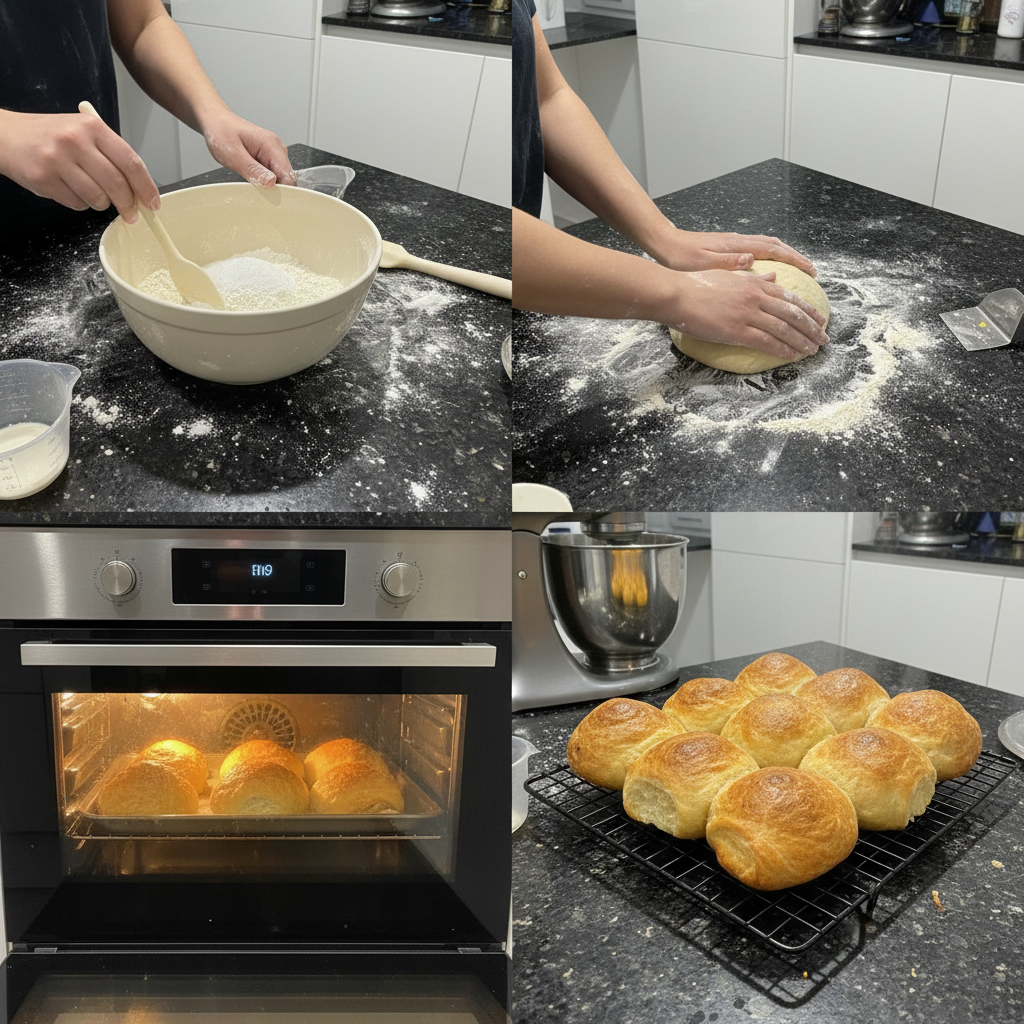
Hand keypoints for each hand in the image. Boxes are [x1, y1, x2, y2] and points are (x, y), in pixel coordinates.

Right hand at [0, 109, 159, 223]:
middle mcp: (75, 141)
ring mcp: (57, 160)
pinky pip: (77, 204)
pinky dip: (80, 203)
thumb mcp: (83, 132)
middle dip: (129, 205)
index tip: (153, 203)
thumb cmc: (51, 135)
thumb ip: (112, 155)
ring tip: (91, 191)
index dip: (147, 188)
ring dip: (101, 203)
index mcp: (92, 127)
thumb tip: (141, 188)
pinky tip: (70, 188)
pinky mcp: (44, 179)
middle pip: (118, 185)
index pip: (131, 162)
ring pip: (98, 199)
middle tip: (132, 214)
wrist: (6, 135)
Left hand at [201, 112, 295, 187]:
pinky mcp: (268, 158)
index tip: (267, 198)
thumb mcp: (234, 154)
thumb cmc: (221, 131)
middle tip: (252, 188)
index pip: (289, 177)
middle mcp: (277, 149)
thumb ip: (253, 170)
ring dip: (266, 186)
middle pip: (286, 180)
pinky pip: (272, 176)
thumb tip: (271, 183)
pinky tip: (250, 176)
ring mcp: (274, 153)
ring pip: (279, 179)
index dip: (281, 192)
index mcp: (272, 145)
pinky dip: (262, 181)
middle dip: (273, 190)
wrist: (215, 120)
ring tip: (248, 178)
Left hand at [650, 228, 817, 277]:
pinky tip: (772, 267)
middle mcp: (739, 242)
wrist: (665, 244)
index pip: (773, 250)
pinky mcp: (729, 247)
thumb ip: (728, 261)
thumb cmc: (680, 257)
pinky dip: (771, 256)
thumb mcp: (703, 263)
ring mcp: (735, 243)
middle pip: (776, 247)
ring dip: (786, 256)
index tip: (811, 270)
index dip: (794, 260)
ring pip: (768, 247)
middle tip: (813, 271)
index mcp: (736, 246)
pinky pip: (758, 249)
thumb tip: (753, 259)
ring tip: (799, 268)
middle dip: (796, 258)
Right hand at [668, 269, 828, 360]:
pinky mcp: (736, 330)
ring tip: (811, 350)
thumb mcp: (728, 275)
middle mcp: (756, 297)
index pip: (789, 297)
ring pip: (783, 328)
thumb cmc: (696, 284)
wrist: (677, 294)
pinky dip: (781, 349)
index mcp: (754, 283)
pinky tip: (790, 356)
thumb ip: (752, 277)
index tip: (819, 319)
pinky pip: (765, 341)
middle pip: (792, 313)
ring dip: (800, 341)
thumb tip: (772, 277)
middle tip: (823, 338)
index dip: (807, 310)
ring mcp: (747, 314)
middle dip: (811, 327)